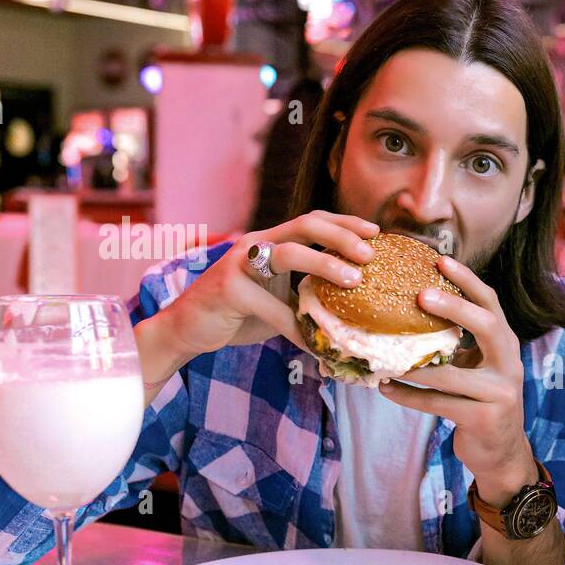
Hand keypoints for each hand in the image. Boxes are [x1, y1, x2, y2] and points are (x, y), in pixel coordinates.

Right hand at [156, 210, 380, 359]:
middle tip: (370, 254)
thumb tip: (355, 308)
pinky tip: (314, 344)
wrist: (188, 329)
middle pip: (305, 224)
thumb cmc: (240, 314)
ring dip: (325, 266)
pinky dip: (295, 327)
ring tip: (354, 282)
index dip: (345, 223)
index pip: (313, 220)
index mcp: (271, 242)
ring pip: (289, 254)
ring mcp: (239, 264)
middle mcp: (256, 245)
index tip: (377, 232)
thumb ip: (307, 293)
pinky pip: (271, 307)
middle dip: (342, 236)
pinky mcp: (228, 289)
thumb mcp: (279, 298)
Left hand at [377, 256, 535, 506]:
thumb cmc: (481, 403)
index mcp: (506, 345)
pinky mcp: (484, 418)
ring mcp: (499, 393)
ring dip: (414, 365)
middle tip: (420, 295)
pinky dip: (409, 396)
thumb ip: (459, 344)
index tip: (440, 260)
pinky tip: (385, 388)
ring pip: (451, 374)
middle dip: (454, 307)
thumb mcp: (478, 368)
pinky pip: (438, 403)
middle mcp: (509, 364)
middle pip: (487, 325)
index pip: (491, 304)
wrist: (502, 454)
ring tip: (383, 355)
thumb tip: (411, 309)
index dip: (467, 281)